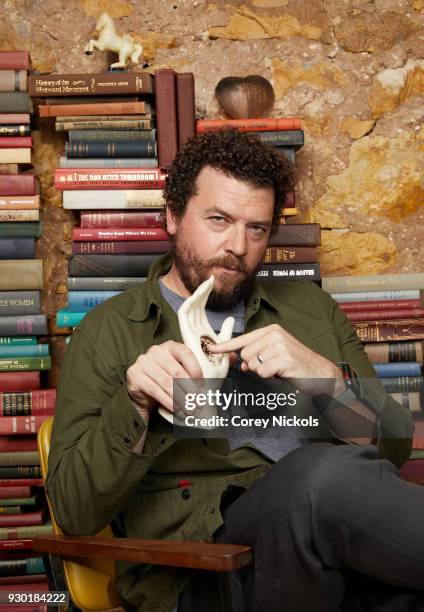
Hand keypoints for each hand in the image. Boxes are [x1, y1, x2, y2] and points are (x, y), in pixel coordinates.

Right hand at [126, 340, 202, 418]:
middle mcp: (155, 351)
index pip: (185, 353)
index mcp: (170, 346)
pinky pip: (154, 390)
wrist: (142, 392)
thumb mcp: (179, 372)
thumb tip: (219, 372)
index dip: (196, 369)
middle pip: (176, 371)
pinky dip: (167, 401)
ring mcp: (143, 362)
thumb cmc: (165, 381)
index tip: (202, 385)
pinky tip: (175, 408)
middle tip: (198, 402)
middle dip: (189, 389)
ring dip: (180, 398)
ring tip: (188, 408)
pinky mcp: (134, 375)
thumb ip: (194, 371)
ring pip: (166, 382)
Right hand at [178, 275, 234, 378]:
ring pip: (189, 307)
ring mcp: (189, 333)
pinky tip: (198, 295)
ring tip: (207, 283)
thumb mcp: (224, 348)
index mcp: (202, 333)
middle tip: (211, 279)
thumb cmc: (214, 373)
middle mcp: (194, 332)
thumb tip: (230, 318)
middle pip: (196, 305)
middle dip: (202, 291)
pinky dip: (190, 303)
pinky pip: (184, 316)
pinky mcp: (186, 336)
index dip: (206, 295)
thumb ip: (225, 332)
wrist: (207, 388)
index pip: (202, 308)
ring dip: (197, 294)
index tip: (213, 282)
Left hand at [209, 324, 345, 397]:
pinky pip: (263, 372)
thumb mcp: (273, 356)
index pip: (242, 339)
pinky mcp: (285, 358)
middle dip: (254, 365)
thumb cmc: (296, 365)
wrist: (321, 373)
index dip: (225, 346)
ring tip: (279, 370)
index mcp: (272, 331)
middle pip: (245, 355)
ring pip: (253, 364)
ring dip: (263, 372)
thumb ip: (254, 356)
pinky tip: (283, 373)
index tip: (211, 349)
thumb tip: (234, 360)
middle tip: (271, 367)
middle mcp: (275, 334)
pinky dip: (270, 377)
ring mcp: (280, 345)